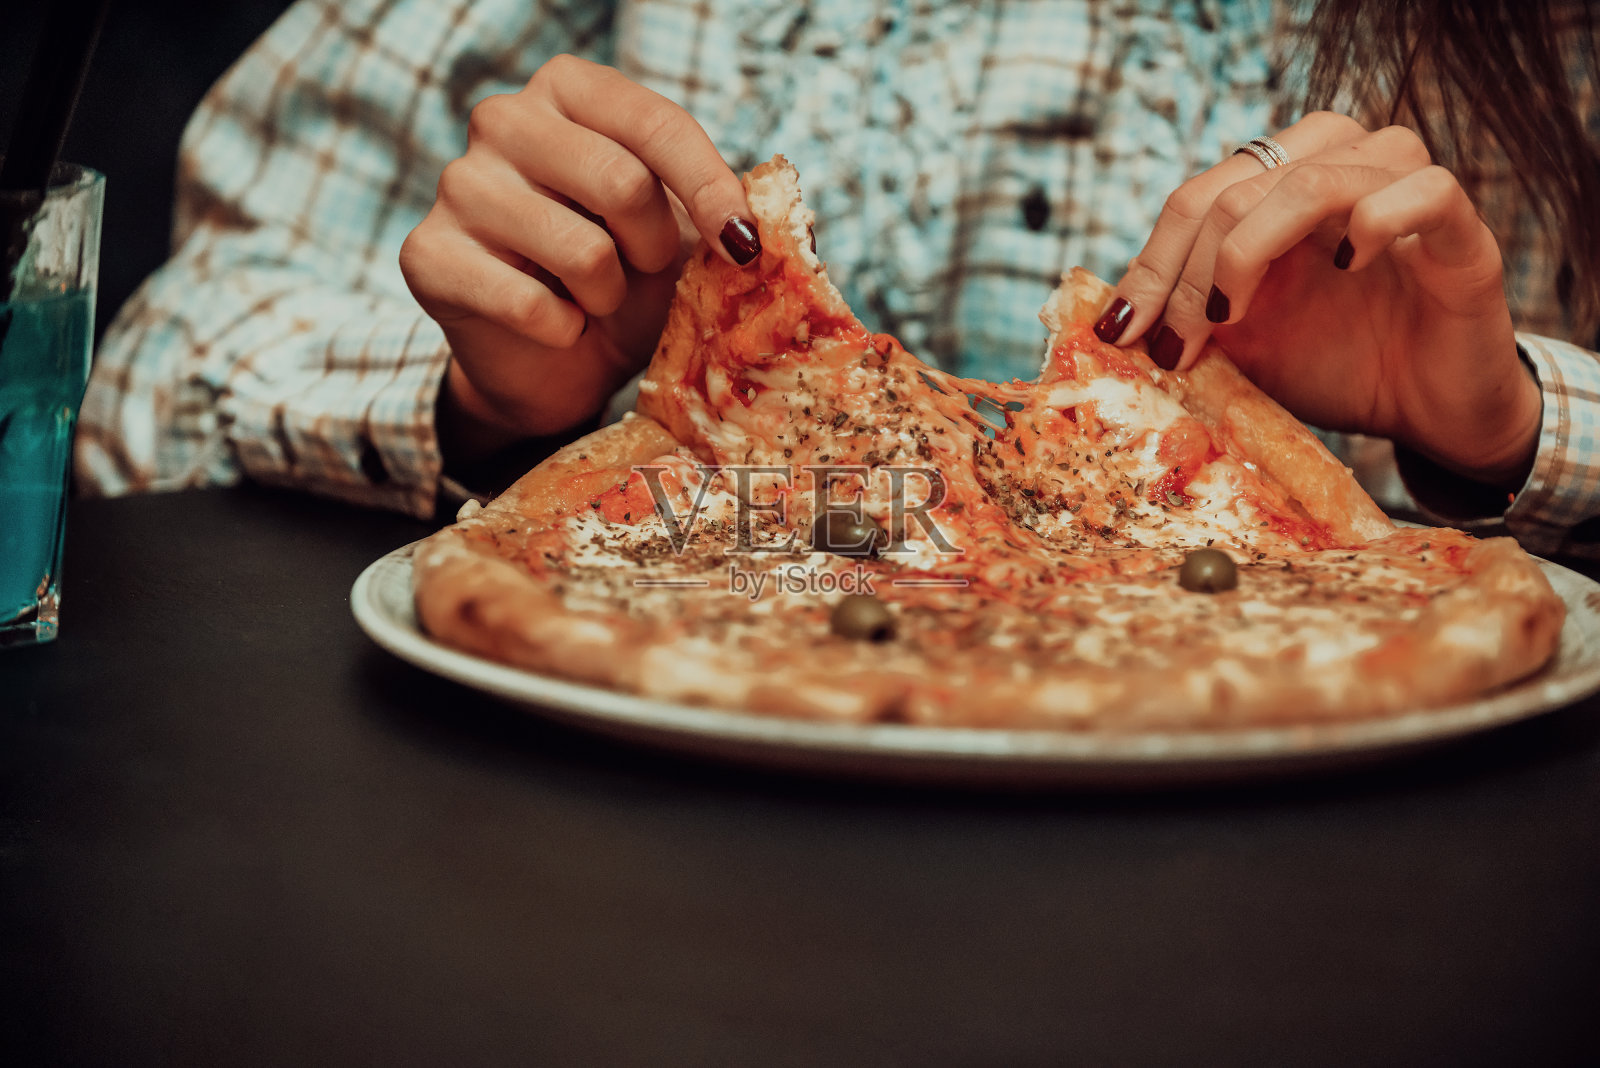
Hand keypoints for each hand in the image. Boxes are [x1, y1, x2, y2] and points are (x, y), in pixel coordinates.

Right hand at [399, 54, 761, 465]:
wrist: (554, 362)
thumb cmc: (621, 282)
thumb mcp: (682, 238)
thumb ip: (727, 215)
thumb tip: (783, 228)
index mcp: (569, 91)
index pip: (655, 123)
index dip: (711, 188)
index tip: (743, 246)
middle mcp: (503, 119)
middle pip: (621, 183)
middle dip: (654, 249)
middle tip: (641, 272)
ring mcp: (457, 184)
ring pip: (580, 250)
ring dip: (608, 297)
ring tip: (590, 298)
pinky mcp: (428, 256)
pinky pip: (529, 304)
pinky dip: (563, 331)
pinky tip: (552, 325)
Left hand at [1099, 112, 1539, 489]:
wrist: (1427, 411)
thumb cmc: (1336, 365)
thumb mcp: (1242, 345)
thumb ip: (1187, 317)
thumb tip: (1108, 321)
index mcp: (1281, 186)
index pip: (1197, 195)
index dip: (1152, 263)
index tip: (1124, 331)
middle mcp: (1340, 168)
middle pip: (1240, 183)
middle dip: (1191, 271)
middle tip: (1175, 343)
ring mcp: (1403, 191)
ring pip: (1315, 177)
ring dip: (1252, 249)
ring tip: (1236, 316)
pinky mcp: (1462, 229)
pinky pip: (1422, 189)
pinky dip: (1375, 220)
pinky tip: (1346, 267)